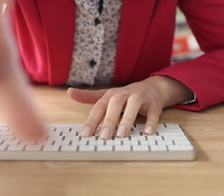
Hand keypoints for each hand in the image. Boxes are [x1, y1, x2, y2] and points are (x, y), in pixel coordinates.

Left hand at [67, 76, 192, 138]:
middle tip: (104, 136)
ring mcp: (141, 98)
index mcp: (112, 94)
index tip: (85, 134)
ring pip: (133, 105)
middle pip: (115, 103)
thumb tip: (69, 92)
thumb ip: (89, 96)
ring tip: (122, 134)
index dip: (92, 120)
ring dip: (127, 119)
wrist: (153, 87)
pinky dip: (151, 122)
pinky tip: (147, 132)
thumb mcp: (108, 95)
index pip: (100, 106)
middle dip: (109, 119)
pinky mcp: (154, 104)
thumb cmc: (126, 95)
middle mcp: (125, 94)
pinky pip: (153, 112)